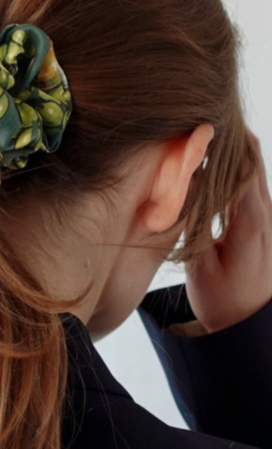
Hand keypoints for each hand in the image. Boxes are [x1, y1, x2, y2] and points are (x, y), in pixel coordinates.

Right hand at [185, 128, 271, 332]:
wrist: (250, 327)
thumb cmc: (224, 301)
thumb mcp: (200, 266)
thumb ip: (194, 222)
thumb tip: (184, 184)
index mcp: (250, 219)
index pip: (242, 162)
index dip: (222, 137)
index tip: (197, 122)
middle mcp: (266, 212)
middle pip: (252, 156)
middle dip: (228, 135)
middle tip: (197, 121)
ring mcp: (268, 216)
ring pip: (253, 167)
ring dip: (231, 150)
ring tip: (202, 136)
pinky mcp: (262, 223)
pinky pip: (250, 183)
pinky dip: (233, 168)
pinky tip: (213, 167)